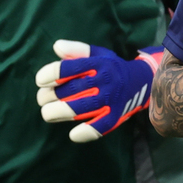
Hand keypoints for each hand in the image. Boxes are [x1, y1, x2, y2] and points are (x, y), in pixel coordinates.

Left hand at [36, 41, 161, 141]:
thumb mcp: (98, 53)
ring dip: (59, 113)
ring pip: (81, 108)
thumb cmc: (111, 67)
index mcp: (99, 63)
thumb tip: (56, 47)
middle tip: (42, 99)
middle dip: (50, 96)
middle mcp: (105, 80)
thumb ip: (76, 50)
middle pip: (72, 90)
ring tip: (47, 113)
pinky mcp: (116, 115)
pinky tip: (73, 135)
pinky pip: (101, 126)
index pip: (71, 68)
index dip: (51, 74)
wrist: (141, 81)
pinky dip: (87, 132)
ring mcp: (111, 99)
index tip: (40, 81)